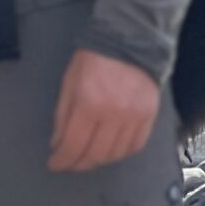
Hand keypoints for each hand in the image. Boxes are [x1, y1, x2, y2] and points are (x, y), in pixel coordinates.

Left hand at [48, 48, 159, 172]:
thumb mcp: (69, 84)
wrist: (129, 40)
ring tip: (88, 157)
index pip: (73, 145)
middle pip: (94, 154)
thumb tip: (58, 145)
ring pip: (115, 154)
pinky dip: (121, 153)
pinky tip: (110, 151)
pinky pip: (135, 146)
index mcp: (88, 103)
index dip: (62, 160)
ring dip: (98, 161)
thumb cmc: (93, 60)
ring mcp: (134, 117)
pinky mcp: (149, 116)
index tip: (55, 164)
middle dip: (78, 164)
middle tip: (69, 164)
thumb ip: (63, 116)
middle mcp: (113, 114)